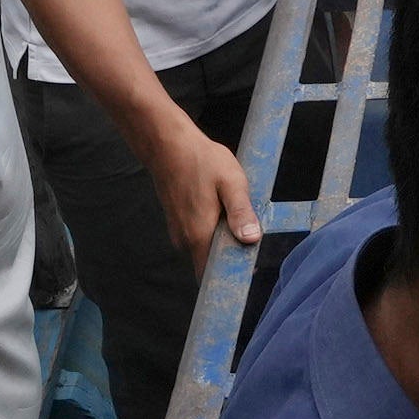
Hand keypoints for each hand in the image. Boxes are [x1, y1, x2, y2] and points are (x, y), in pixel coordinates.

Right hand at [152, 123, 263, 269]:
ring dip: (221, 240)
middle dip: (230, 255)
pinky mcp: (177, 222)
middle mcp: (185, 240)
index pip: (213, 274)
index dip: (232, 273)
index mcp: (199, 235)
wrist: (168, 144)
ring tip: (234, 217)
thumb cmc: (201, 160)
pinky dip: (211, 230)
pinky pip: (197, 237)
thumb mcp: (231, 183)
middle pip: (210, 263)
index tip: (250, 266)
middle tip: (249, 235)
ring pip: (204, 249)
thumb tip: (251, 239)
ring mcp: (178, 232)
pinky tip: (220, 209)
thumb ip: (241, 213)